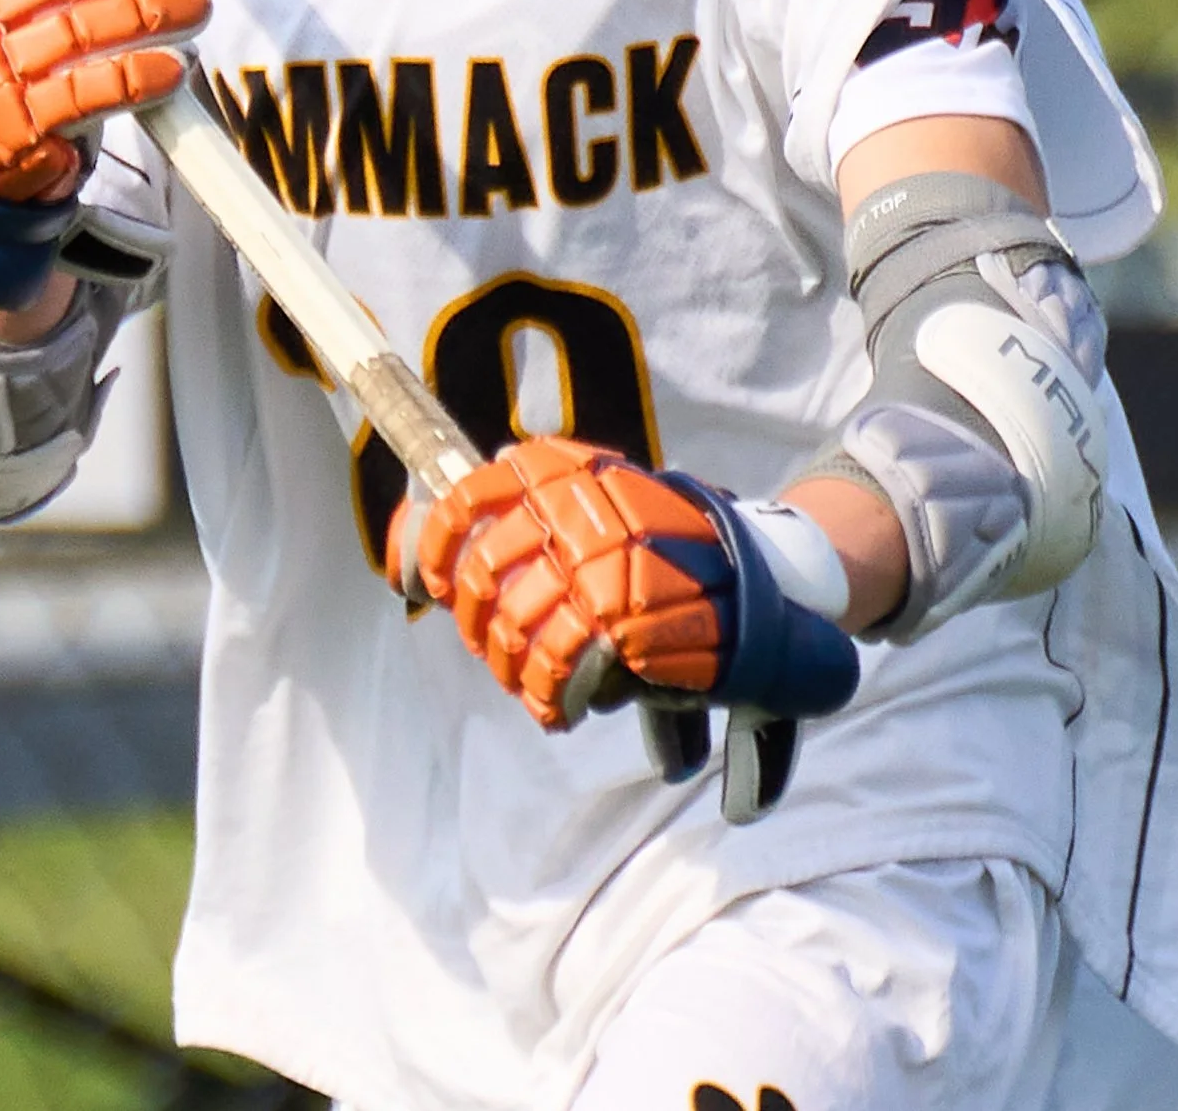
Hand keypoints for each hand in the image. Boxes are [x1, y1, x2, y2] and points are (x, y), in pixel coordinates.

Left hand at [404, 437, 859, 732]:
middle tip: (497, 651)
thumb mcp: (589, 506)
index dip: (429, 546)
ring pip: (514, 627)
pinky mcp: (625, 624)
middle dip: (477, 625)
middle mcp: (577, 507)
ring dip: (514, 670)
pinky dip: (549, 696)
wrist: (763, 581)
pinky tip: (559, 708)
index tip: (423, 583)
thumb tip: (414, 545)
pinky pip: (558, 668)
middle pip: (482, 576)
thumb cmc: (661, 546)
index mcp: (562, 468)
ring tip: (534, 688)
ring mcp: (600, 564)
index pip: (466, 499)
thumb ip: (510, 512)